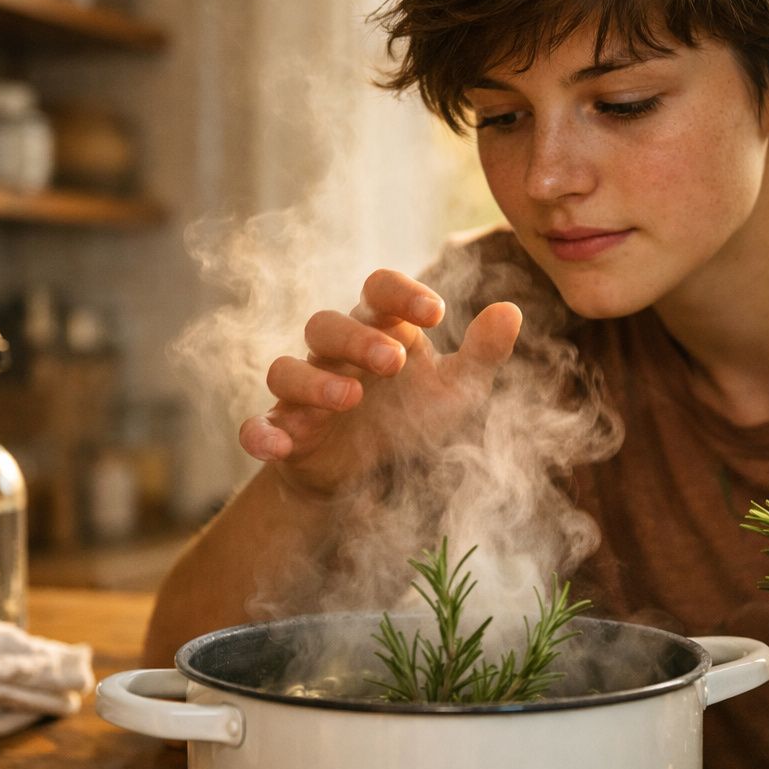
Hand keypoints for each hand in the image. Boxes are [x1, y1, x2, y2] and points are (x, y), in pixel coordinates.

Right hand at [238, 268, 522, 494]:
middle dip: (358, 338)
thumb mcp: (456, 390)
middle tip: (394, 360)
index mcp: (378, 330)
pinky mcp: (286, 433)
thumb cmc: (412, 416)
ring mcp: (305, 392)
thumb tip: (510, 310)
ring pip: (286, 369)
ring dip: (314, 381)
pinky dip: (259, 433)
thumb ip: (482, 353)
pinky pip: (258, 426)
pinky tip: (276, 444)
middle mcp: (335, 354)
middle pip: (325, 324)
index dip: (401, 293)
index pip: (378, 291)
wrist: (371, 477)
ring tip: (349, 397)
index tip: (436, 314)